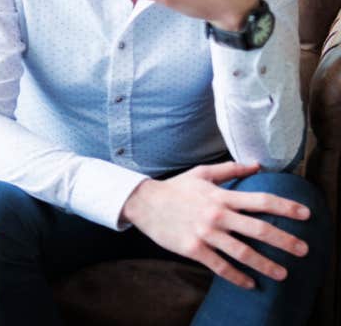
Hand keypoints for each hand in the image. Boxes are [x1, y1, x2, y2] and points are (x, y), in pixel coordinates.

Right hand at [121, 162, 310, 288]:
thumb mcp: (201, 173)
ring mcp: (205, 234)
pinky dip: (237, 277)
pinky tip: (250, 284)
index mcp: (221, 196)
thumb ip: (230, 169)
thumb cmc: (174, 188)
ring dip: (266, 265)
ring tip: (283, 273)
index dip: (286, 207)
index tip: (306, 214)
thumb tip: (257, 164)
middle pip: (259, 229)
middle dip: (285, 241)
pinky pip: (220, 266)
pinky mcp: (193, 249)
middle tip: (304, 249)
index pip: (261, 201)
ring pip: (243, 252)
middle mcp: (216, 215)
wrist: (143, 203)